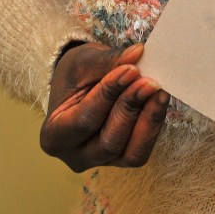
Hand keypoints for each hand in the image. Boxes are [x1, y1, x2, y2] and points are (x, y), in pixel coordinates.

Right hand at [40, 42, 169, 171]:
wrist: (81, 84)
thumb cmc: (77, 75)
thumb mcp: (86, 62)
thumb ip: (111, 59)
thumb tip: (138, 53)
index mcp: (55, 135)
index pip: (85, 120)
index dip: (110, 95)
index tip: (131, 70)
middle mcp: (75, 156)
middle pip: (109, 142)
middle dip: (131, 108)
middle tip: (149, 80)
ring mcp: (101, 160)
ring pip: (131, 153)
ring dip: (148, 120)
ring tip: (159, 90)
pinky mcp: (122, 157)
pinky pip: (142, 148)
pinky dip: (153, 124)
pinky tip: (159, 100)